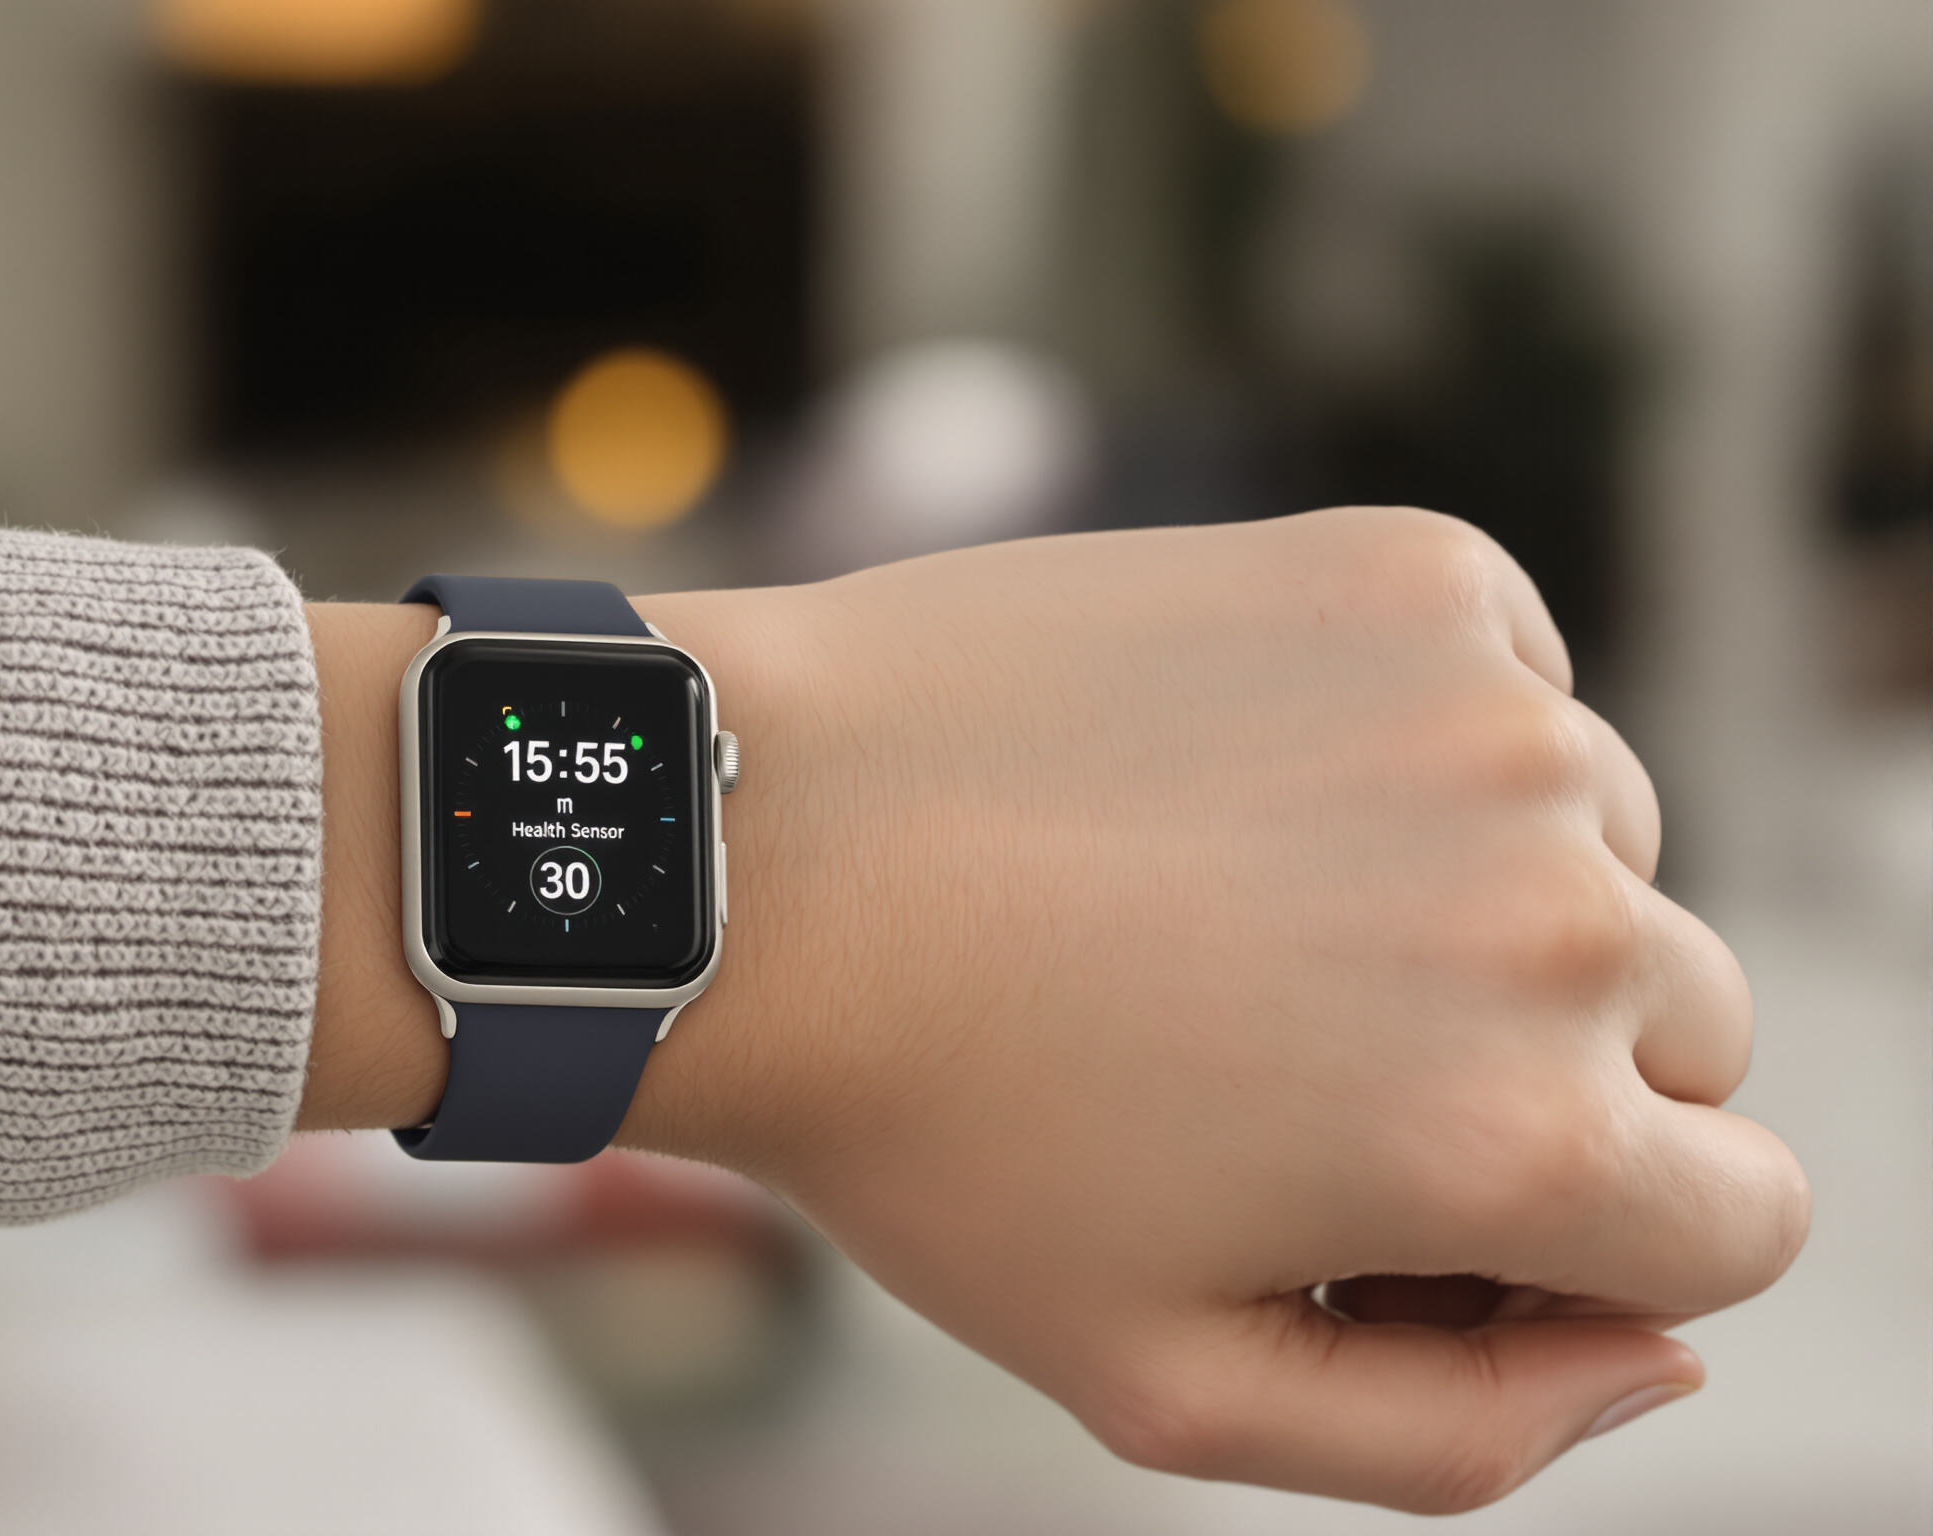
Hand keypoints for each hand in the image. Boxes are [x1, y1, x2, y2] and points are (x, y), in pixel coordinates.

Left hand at [627, 509, 1808, 1512]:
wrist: (752, 852)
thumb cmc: (935, 1132)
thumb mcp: (1165, 1382)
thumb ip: (1459, 1436)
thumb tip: (1654, 1351)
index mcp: (1519, 1142)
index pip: (1737, 1222)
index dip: (1588, 1246)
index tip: (1424, 1211)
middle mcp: (1553, 918)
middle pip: (1685, 1034)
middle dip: (1536, 1072)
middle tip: (1296, 1066)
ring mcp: (1491, 720)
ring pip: (1602, 851)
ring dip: (1478, 896)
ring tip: (1233, 917)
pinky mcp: (1410, 575)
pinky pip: (1513, 685)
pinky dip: (1420, 741)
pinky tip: (1238, 783)